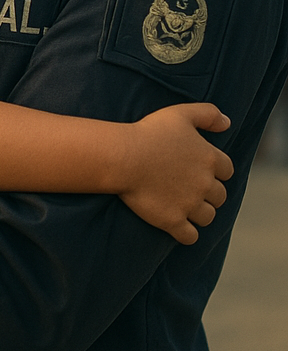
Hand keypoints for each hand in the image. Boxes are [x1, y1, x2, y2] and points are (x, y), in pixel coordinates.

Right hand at [119, 103, 232, 243]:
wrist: (122, 156)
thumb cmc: (148, 132)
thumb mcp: (180, 114)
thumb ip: (208, 114)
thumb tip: (229, 123)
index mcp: (209, 159)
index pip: (226, 171)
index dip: (214, 170)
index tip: (197, 168)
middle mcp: (205, 184)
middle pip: (218, 196)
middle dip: (207, 193)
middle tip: (186, 186)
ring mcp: (191, 205)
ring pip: (207, 217)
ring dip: (198, 213)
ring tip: (180, 205)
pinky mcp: (174, 221)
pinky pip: (190, 236)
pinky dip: (186, 233)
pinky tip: (176, 224)